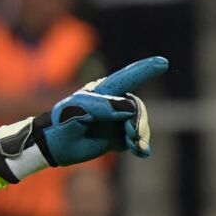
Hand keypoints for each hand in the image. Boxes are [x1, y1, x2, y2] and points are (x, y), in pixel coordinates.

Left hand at [40, 57, 161, 163]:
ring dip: (141, 135)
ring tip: (137, 147)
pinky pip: (135, 139)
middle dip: (140, 121)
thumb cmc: (60, 124)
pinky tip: (141, 152)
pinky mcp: (117, 137)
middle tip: (134, 135)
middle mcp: (112, 103)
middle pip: (136, 107)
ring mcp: (116, 120)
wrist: (52, 147)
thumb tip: (129, 107)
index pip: (126, 78)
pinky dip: (140, 145)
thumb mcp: (75, 113)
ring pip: (138, 123)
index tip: (163, 62)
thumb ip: (100, 107)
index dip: (144, 70)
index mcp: (101, 92)